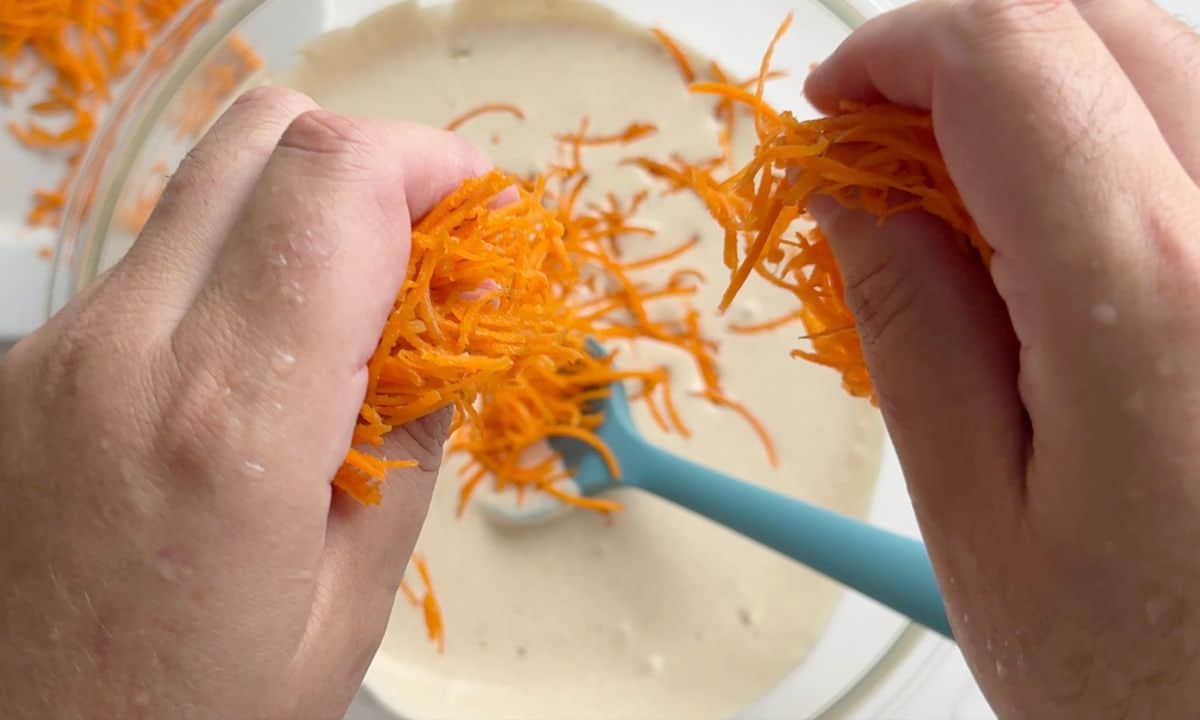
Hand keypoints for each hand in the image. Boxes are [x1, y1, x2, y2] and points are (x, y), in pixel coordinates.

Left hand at [0, 87, 487, 718]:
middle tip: (426, 246)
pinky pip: (157, 259)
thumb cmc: (185, 718)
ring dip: (305, 212)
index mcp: (228, 418)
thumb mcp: (348, 598)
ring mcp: (55, 348)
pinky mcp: (29, 363)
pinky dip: (238, 268)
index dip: (430, 164)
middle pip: (262, 133)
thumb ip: (413, 427)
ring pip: (207, 187)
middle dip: (371, 162)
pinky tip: (266, 367)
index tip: (480, 211)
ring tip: (353, 318)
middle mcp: (121, 351)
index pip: (336, 182)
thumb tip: (459, 308)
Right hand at [804, 1, 1199, 715]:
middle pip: (1103, 18)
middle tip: (897, 148)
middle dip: (971, 52)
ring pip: (1177, 59)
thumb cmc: (1154, 685)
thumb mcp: (976, 519)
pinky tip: (1087, 236)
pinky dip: (1134, 137)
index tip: (837, 103)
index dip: (895, 46)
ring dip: (1057, 90)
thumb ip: (909, 326)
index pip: (1008, 53)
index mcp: (1153, 294)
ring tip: (988, 204)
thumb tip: (854, 195)